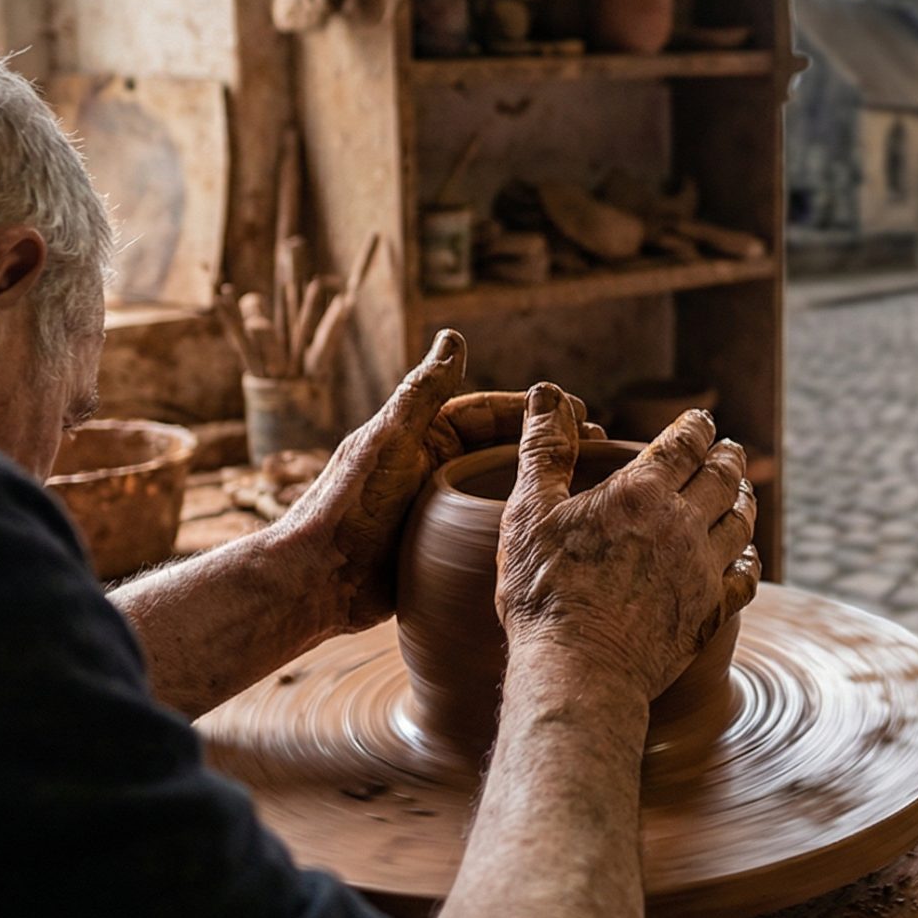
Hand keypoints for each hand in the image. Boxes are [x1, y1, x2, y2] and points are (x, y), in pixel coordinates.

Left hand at [276, 330, 593, 631]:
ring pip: (502, 492)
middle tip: (602, 451)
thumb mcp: (388, 442)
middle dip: (550, 446)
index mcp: (423, 437)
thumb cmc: (346, 506)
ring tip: (590, 491)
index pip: (491, 414)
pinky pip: (491, 533)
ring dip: (543, 487)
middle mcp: (435, 469)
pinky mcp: (441, 549)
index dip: (535, 411)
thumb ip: (422, 393)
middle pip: (504, 451)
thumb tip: (453, 336)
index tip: (580, 411)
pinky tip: (555, 536)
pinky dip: (523, 528)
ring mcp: (440, 510)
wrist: (314, 581)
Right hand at [497, 387, 759, 700]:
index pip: (683, 444)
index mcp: (641, 492)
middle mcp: (683, 525)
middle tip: (730, 450)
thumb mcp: (529, 511)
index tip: (702, 420)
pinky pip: (746, 578)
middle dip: (727, 458)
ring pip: (740, 523)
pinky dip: (751, 560)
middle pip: (721, 478)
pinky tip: (747, 557)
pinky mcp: (711, 613)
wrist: (579, 671)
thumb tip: (547, 393)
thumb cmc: (544, 592)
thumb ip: (544, 448)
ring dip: (744, 501)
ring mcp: (702, 570)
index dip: (696, 427)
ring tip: (742, 492)